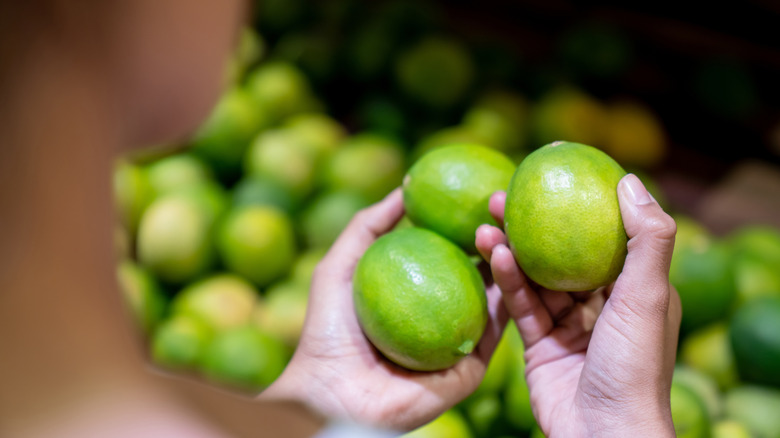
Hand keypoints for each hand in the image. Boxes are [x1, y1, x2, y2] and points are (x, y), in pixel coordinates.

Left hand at [263, 188, 507, 431]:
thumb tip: (406, 188)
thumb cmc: (328, 330)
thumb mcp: (341, 265)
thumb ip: (369, 225)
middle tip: (502, 206)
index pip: (452, 253)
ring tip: (508, 228)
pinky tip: (510, 264)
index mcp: (420, 295)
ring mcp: (461, 341)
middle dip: (496, 237)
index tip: (481, 194)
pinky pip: (495, 329)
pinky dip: (507, 296)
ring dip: (508, 261)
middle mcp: (445, 316)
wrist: (332, 392)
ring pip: (496, 296)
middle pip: (480, 271)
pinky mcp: (472, 366)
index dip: (467, 224)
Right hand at [475, 174, 680, 436]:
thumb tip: (629, 179)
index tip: (550, 176)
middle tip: (502, 195)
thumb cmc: (635, 366)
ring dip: (511, 250)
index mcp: (635, 291)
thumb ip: (647, 238)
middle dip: (532, 225)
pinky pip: (522, 306)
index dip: (577, 205)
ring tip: (485, 223)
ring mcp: (568, 326)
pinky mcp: (540, 345)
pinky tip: (493, 255)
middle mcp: (602, 305)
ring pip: (535, 278)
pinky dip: (508, 281)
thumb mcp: (650, 295)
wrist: (603, 435)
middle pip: (562, 253)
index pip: (604, 237)